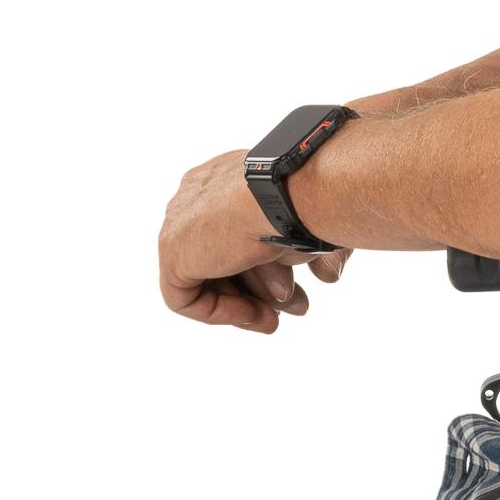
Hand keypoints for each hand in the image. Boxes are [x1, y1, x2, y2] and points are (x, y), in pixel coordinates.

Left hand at [157, 150, 348, 332]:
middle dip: (259, 290)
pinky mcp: (172, 250)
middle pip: (222, 257)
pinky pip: (186, 298)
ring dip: (246, 305)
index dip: (264, 267)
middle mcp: (197, 194)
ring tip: (275, 321)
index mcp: (225, 178)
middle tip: (293, 309)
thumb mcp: (313, 226)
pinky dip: (221, 313)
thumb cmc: (309, 199)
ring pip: (207, 278)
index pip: (235, 233)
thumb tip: (327, 274)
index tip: (293, 289)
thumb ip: (312, 246)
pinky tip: (254, 316)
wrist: (290, 193)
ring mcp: (179, 221)